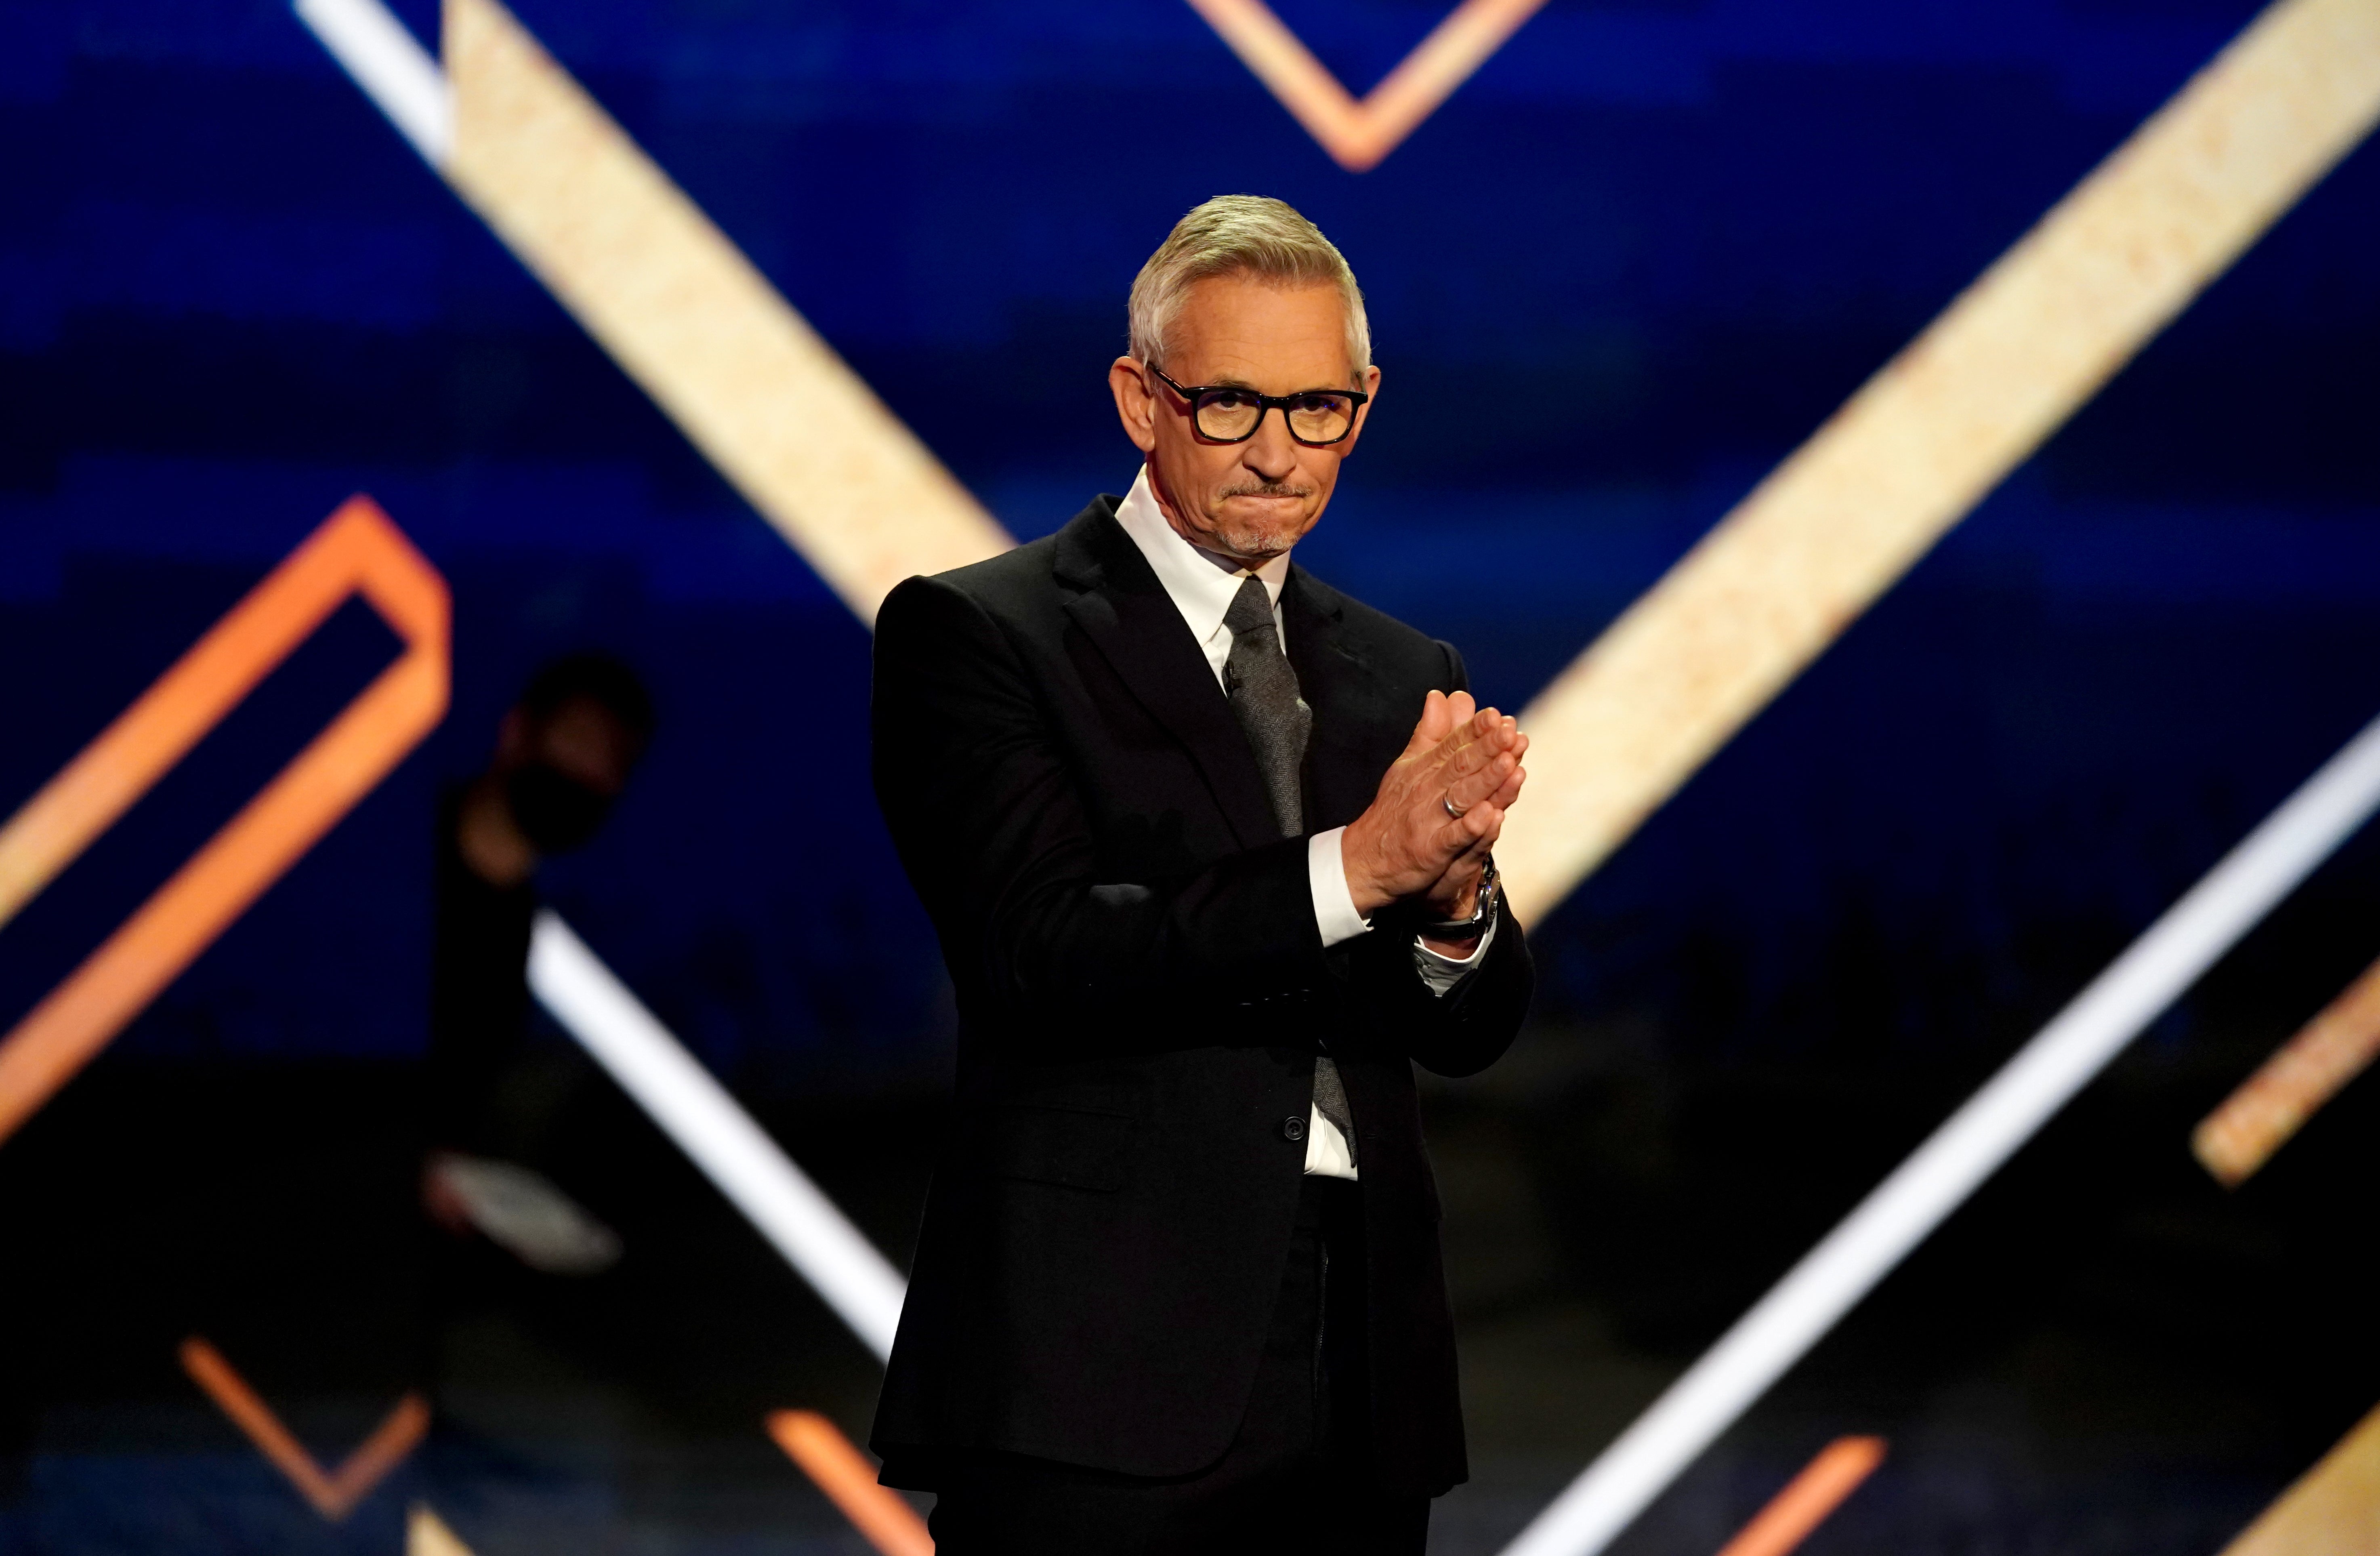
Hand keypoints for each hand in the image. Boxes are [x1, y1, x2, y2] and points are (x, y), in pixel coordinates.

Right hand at [1340, 691, 1526, 918]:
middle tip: (1510, 734)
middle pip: (1461, 765)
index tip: (1496, 715)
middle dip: (1487, 748)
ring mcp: (1429, 820)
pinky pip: (1453, 837)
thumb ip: (1430, 732)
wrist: (1365, 859)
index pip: (1453, 743)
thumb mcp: (1408, 765)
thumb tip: (1440, 695)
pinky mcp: (1430, 850)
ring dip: (1486, 780)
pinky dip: (1472, 827)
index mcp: (1424, 768)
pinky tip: (1490, 815)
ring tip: (1509, 764)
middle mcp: (1427, 790)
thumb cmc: (1393, 811)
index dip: (1475, 729)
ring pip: (1462, 796)